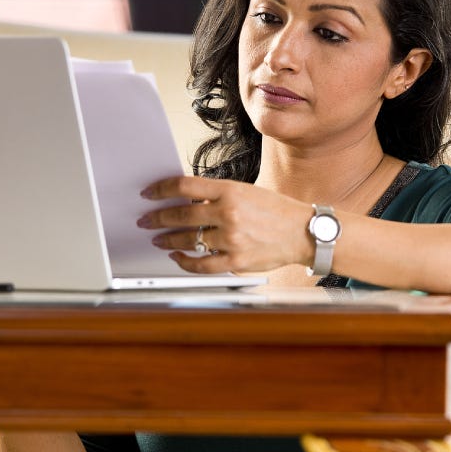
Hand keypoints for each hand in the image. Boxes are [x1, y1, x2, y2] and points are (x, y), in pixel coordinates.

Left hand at [138, 176, 314, 273]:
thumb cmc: (278, 211)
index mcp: (231, 191)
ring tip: (159, 240)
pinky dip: (185, 262)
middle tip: (146, 220)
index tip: (149, 193)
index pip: (184, 186)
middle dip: (157, 218)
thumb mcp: (248, 192)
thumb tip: (188, 200)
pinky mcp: (236, 261)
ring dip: (168, 240)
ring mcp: (232, 239)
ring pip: (188, 240)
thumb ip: (219, 195)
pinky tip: (178, 257)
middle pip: (180, 215)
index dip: (161, 189)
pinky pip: (201, 265)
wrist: (304, 233)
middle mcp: (229, 213)